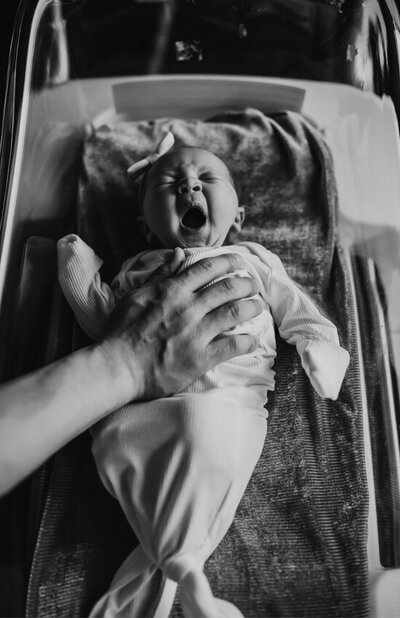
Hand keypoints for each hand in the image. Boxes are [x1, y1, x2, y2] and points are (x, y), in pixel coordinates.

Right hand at [98, 248, 262, 400]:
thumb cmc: (121, 331)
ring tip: (258, 306)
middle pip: (228, 288)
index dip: (229, 262)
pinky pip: (232, 346)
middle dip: (246, 284)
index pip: (208, 268)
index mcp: (172, 291)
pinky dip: (247, 341)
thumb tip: (179, 254)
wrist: (116, 367)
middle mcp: (188, 308)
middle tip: (253, 285)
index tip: (240, 262)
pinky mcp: (200, 358)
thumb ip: (161, 275)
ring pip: (235, 312)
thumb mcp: (137, 295)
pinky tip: (253, 339)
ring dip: (252, 307)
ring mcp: (196, 333)